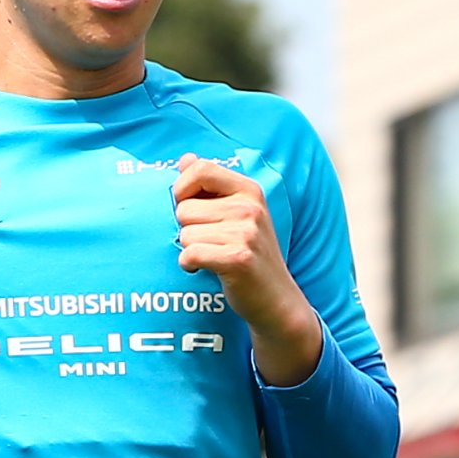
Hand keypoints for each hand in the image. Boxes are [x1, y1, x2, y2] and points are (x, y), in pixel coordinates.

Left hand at [174, 159, 321, 383]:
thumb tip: (185, 158)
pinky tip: (204, 269)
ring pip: (184, 234)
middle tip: (211, 243)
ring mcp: (246, 232)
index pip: (199, 169)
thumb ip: (209, 185)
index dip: (182, 189)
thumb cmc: (250, 254)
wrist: (276, 299)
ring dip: (191, 249)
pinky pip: (190, 254)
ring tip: (213, 257)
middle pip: (184, 208)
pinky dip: (189, 265)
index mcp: (248, 189)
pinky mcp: (238, 258)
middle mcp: (249, 207)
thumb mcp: (237, 214)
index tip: (188, 208)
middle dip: (187, 229)